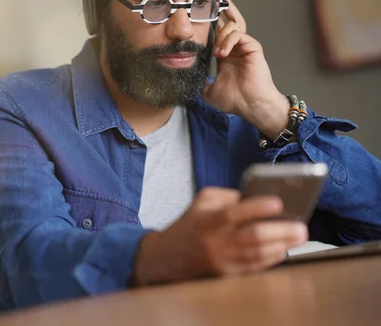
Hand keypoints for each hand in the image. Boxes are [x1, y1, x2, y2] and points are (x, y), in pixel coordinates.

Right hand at [132, 187, 307, 285]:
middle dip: (280, 232)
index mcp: (208, 220)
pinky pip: (255, 267)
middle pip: (252, 238)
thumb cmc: (191, 223)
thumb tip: (257, 197)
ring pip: (258, 255)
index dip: (257, 208)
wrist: (168, 257)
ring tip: (299, 235)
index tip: (278, 202)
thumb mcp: (203, 200)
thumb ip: (228, 195)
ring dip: (282, 246)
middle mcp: (216, 241)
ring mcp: (222, 260)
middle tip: (301, 226)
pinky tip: (283, 248)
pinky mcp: (228, 274)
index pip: (233, 213)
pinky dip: (272, 258)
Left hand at [202, 0, 288, 138]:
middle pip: (229, 20)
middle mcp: (234, 46)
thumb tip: (184, 81)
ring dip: (221, 35)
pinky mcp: (253, 47)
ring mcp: (244, 46)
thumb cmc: (234, 100)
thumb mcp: (208, 91)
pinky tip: (223, 53)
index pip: (216, 32)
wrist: (250, 106)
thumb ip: (198, 82)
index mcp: (225, 54)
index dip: (209, 21)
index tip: (197, 12)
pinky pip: (239, 34)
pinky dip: (229, 40)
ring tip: (217, 53)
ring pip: (232, 26)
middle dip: (221, 7)